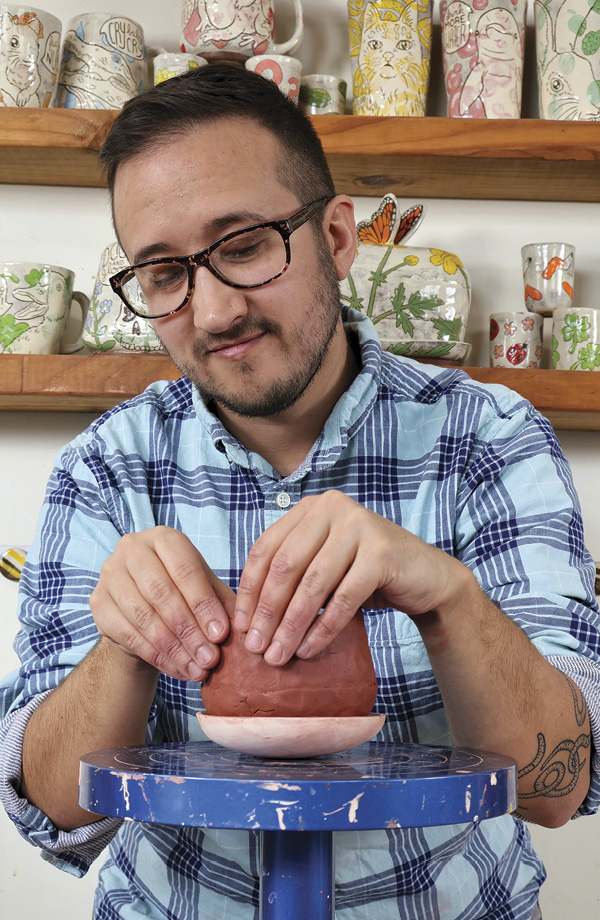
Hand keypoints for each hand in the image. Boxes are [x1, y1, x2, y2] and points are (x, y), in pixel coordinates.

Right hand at [90, 527, 234, 681]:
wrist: (141, 610)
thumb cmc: (181, 593)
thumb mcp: (206, 591)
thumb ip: (223, 604)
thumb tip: (241, 627)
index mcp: (164, 538)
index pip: (185, 570)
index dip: (203, 604)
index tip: (221, 634)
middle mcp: (132, 548)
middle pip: (162, 593)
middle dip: (190, 630)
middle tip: (210, 658)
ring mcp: (110, 574)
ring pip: (144, 616)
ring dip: (174, 648)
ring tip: (197, 670)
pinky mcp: (98, 602)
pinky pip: (128, 633)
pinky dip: (157, 656)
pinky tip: (178, 670)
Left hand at [234, 491, 467, 665]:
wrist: (426, 578)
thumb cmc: (366, 574)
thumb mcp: (324, 566)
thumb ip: (292, 575)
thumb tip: (248, 618)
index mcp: (311, 508)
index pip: (266, 549)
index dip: (250, 590)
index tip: (241, 626)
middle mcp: (333, 508)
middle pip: (285, 566)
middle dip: (267, 611)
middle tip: (256, 648)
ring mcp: (359, 526)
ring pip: (312, 584)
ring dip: (291, 625)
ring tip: (278, 655)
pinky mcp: (381, 553)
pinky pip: (343, 599)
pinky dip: (322, 629)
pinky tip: (308, 650)